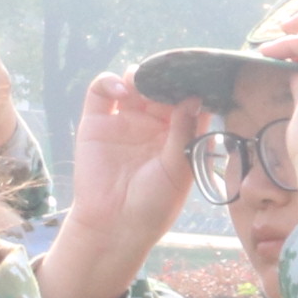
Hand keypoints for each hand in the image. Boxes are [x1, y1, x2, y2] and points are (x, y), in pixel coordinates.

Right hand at [43, 75, 203, 297]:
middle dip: (167, 78)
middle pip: (161, 88)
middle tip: (171, 75)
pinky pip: (101, 91)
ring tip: (146, 82)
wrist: (115, 223)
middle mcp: (153, 124)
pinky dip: (110, 81)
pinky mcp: (97, 121)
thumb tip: (194, 98)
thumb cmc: (154, 202)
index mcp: (179, 134)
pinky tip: (123, 88)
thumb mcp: (178, 168)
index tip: (200, 76)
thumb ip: (183, 132)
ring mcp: (125, 120)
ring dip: (141, 76)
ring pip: (134, 84)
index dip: (193, 88)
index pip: (189, 101)